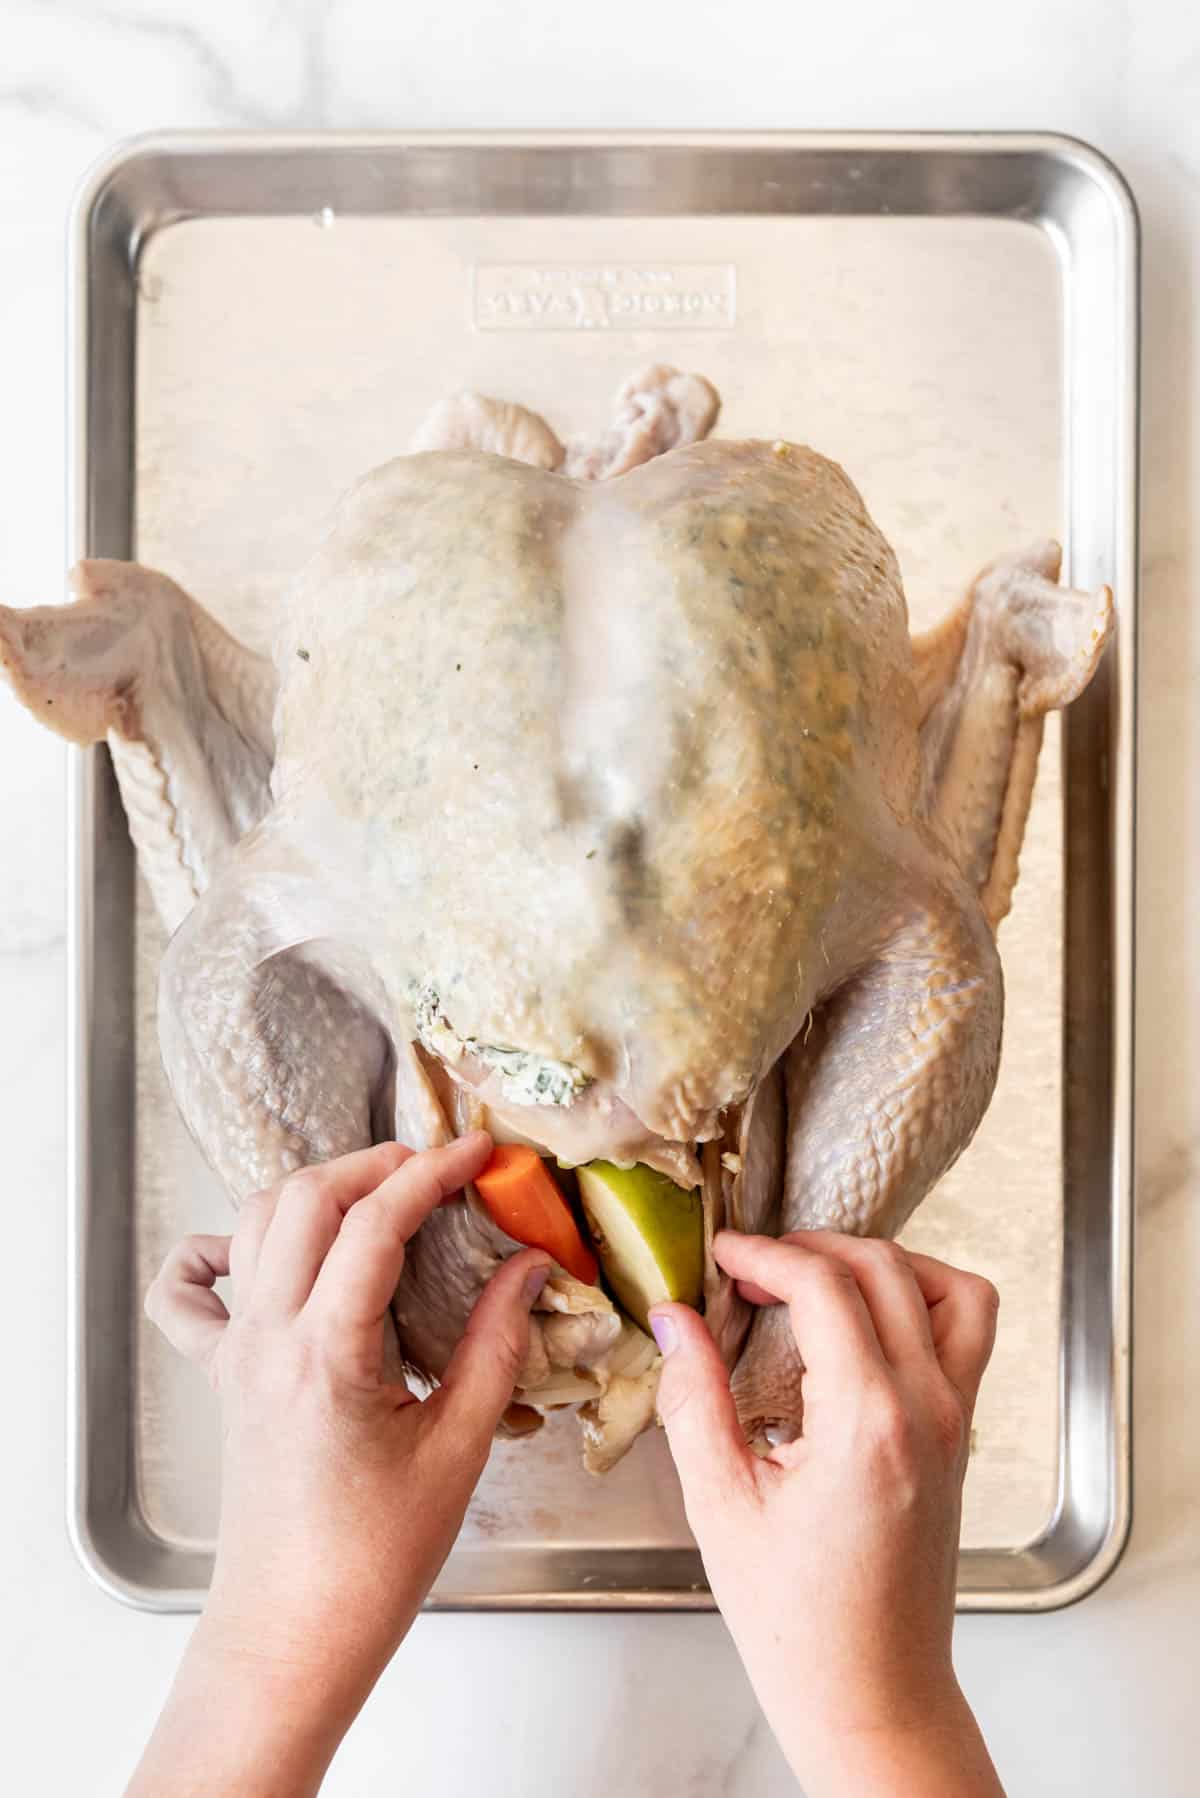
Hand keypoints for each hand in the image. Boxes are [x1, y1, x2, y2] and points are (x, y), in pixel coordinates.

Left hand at [129, 1133, 547, 1797]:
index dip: (433, 1171)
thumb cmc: (375, 1560)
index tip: (481, 1151)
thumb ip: (496, 1343)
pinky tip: (258, 1249)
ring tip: (379, 1195)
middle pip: (304, 1199)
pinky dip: (216, 1250)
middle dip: (375, 1164)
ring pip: (253, 1224)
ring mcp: (235, 1354)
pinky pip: (188, 1293)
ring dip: (316, 1190)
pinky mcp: (221, 1377)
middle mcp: (267, 1339)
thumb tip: (529, 1265)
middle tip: (436, 1169)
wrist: (293, 1634)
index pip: (375, 1222)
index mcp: (328, 1354)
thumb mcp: (459, 1448)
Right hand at [650, 1232, 1003, 1797]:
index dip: (765, 1255)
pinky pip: (967, 1334)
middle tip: (752, 1270)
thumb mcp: (721, 1505)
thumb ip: (694, 1398)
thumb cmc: (798, 1622)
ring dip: (882, 1264)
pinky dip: (921, 1302)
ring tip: (818, 1282)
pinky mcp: (962, 1435)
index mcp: (867, 1423)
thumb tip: (674, 1319)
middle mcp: (928, 1409)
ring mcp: (956, 1420)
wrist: (873, 1694)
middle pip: (885, 1269)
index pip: (825, 1287)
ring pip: (949, 1289)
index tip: (722, 1255)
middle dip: (812, 1248)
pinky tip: (860, 1328)